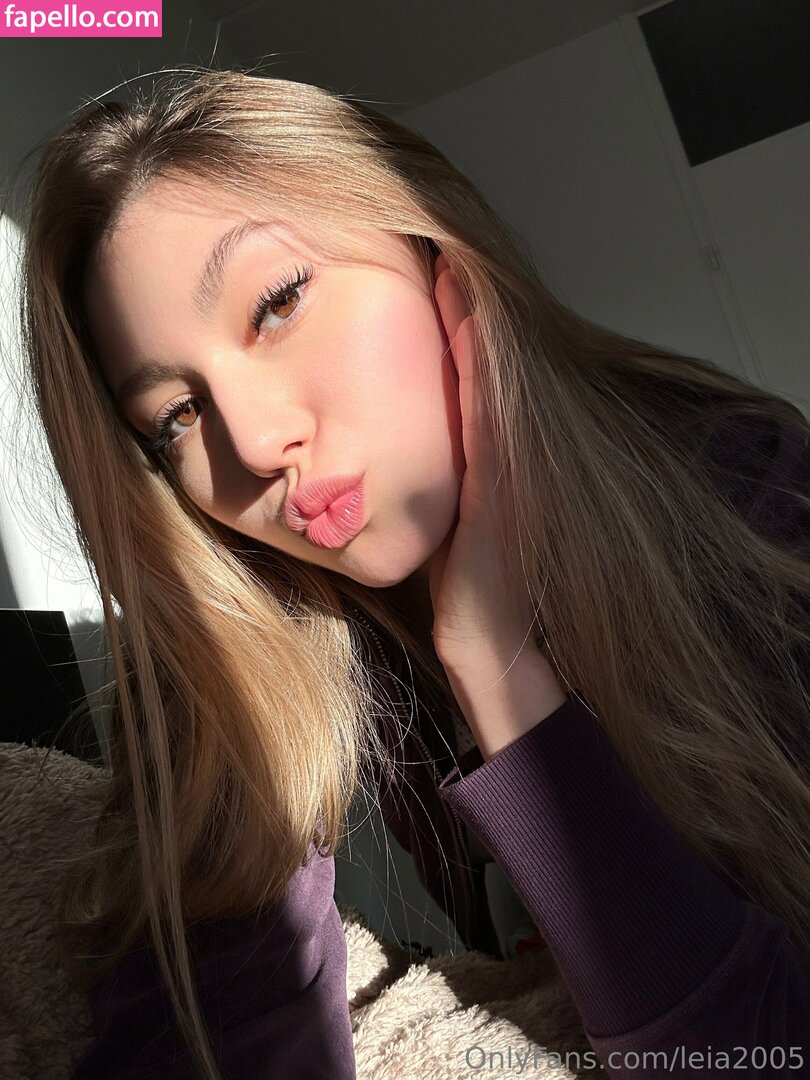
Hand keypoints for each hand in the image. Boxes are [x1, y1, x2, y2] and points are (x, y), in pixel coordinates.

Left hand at [427, 253, 539, 673]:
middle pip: (476, 364)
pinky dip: (473, 355)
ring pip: (483, 373)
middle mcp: (493, 448)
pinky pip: (483, 400)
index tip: (426, 280)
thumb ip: (418, 476)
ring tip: (447, 265)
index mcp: (474, 455)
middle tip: (436, 251)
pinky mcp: (499, 471)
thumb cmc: (451, 582)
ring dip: (467, 318)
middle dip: (458, 310)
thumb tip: (375, 450)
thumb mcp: (433, 516)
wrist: (482, 632)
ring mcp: (502, 456)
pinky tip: (460, 315)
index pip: (459, 377)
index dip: (448, 328)